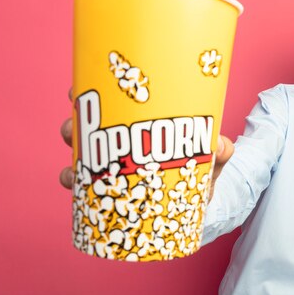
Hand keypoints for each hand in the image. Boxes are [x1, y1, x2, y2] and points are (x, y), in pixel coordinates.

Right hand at [58, 88, 235, 196]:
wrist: (200, 205)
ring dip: (72, 158)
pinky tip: (74, 186)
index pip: (109, 103)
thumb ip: (220, 151)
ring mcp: (111, 170)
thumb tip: (221, 144)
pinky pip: (84, 189)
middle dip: (74, 125)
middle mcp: (119, 144)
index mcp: (139, 125)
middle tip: (74, 129)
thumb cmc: (201, 170)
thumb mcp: (212, 158)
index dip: (90, 93)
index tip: (77, 89)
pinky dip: (74, 185)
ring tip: (76, 163)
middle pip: (86, 128)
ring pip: (79, 158)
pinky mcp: (109, 195)